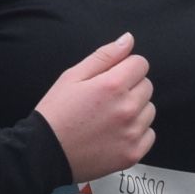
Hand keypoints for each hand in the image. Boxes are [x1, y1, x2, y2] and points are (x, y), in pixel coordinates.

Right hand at [35, 33, 154, 178]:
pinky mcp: (133, 153)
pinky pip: (149, 134)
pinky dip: (136, 133)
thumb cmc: (56, 113)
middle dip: (130, 88)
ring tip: (109, 117)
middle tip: (106, 100)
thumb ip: (104, 56)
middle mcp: (127, 109)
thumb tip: (129, 39)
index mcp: (113, 85)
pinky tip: (115, 134)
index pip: (141, 64)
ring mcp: (132, 133)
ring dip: (135, 110)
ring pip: (149, 110)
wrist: (45, 154)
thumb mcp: (73, 76)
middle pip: (147, 86)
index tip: (112, 77)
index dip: (126, 67)